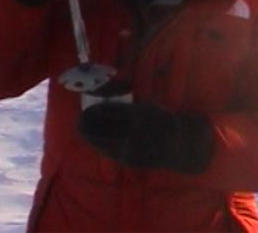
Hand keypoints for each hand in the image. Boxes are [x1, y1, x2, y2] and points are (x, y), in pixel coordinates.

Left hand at [78, 102, 213, 173]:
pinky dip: (99, 146)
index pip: (111, 112)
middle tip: (79, 118)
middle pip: (104, 126)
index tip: (87, 109)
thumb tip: (106, 99)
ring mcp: (133, 147)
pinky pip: (111, 152)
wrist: (178, 145)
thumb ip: (129, 106)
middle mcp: (135, 131)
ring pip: (104, 141)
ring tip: (81, 128)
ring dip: (90, 135)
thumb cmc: (161, 122)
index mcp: (139, 115)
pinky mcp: (131, 159)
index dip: (96, 111)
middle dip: (89, 123)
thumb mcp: (149, 108)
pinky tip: (92, 141)